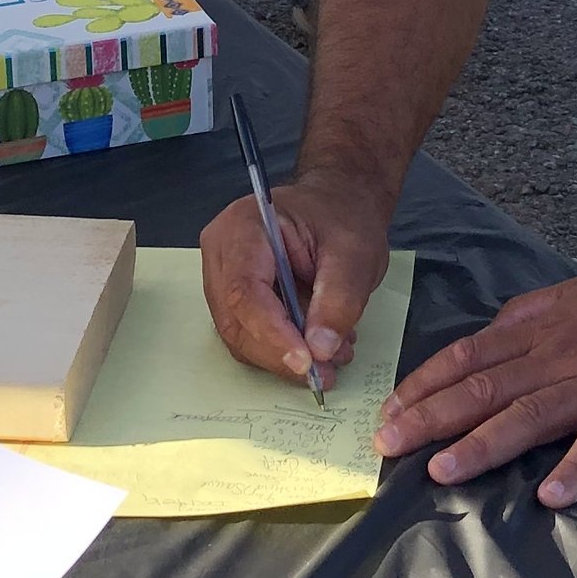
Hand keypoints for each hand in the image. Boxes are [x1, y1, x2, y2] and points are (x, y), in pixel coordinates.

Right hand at [200, 165, 391, 393]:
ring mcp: (222, 275)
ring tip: (330, 356)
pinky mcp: (233, 297)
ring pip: (238, 334)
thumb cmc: (342, 218)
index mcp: (243, 226)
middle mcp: (221, 251)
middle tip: (325, 371)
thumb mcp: (355, 254)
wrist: (337, 205)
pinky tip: (315, 346)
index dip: (272, 332)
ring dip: (281, 356)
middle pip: (235, 319)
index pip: (244, 290)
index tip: (306, 362)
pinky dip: (280, 349)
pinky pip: (247, 334)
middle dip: (279, 353)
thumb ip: (339, 300)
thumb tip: (321, 349)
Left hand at [376, 268, 576, 506]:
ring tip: (443, 471)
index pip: (467, 357)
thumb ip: (525, 322)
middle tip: (387, 445)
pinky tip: (552, 496)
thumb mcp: (572, 299)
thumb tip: (482, 339)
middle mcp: (560, 357)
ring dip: (483, 444)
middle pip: (484, 387)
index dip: (424, 384)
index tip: (388, 410)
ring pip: (529, 415)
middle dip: (430, 418)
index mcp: (540, 332)